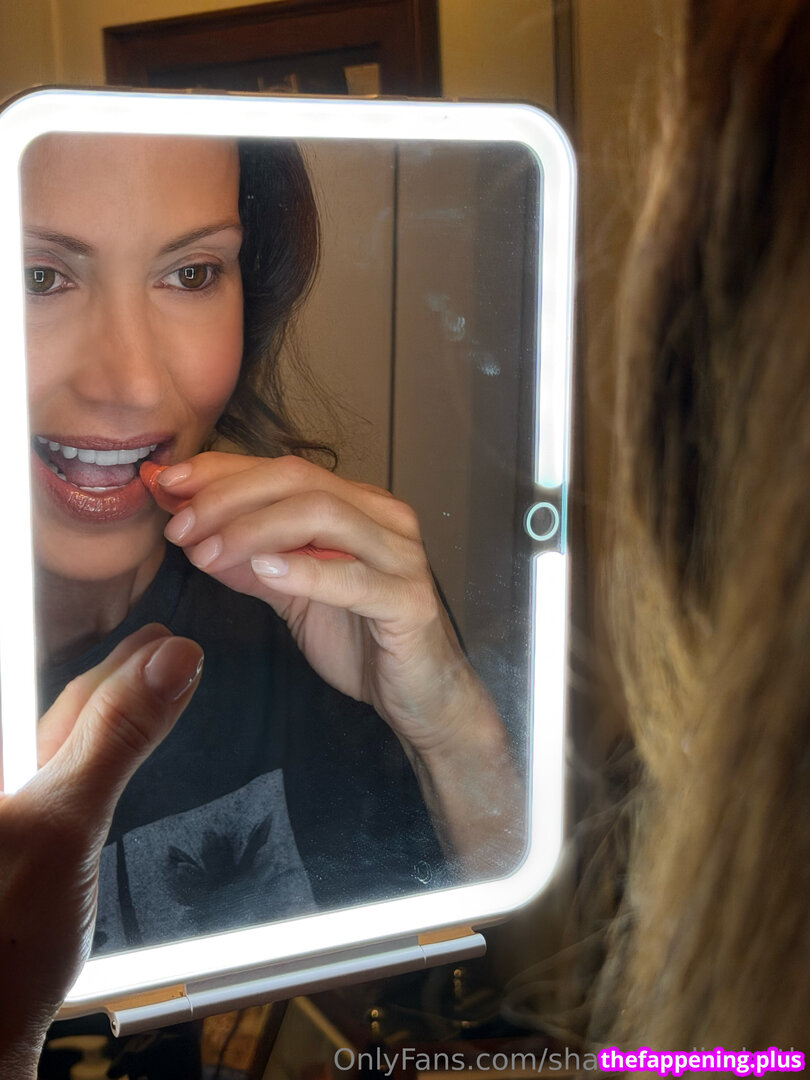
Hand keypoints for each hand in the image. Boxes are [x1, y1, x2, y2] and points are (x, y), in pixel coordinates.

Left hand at [0, 625, 202, 1077]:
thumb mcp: (63, 824)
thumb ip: (115, 736)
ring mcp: (14, 823)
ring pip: (63, 755)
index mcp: (6, 766)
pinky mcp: (24, 858)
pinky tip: (110, 766)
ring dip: (111, 720)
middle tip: (164, 648)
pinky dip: (100, 766)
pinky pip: (66, 792)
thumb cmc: (2, 947)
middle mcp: (10, 789)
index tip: (164, 632)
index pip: (60, 695)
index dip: (118, 659)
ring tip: (145, 690)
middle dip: (116, 681)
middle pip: (60, 718)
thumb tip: (175, 657)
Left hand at [156, 453, 523, 870]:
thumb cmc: (360, 639)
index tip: (167, 483)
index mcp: (358, 505)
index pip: (283, 469)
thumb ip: (249, 559)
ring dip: (254, 529)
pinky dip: (305, 570)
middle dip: (228, 497)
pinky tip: (264, 572)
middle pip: (300, 481)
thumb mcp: (291, 592)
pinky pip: (354, 578)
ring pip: (324, 515)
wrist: (419, 697)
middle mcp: (383, 517)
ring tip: (207, 552)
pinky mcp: (408, 601)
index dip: (221, 471)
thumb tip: (189, 531)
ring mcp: (401, 556)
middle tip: (180, 525)